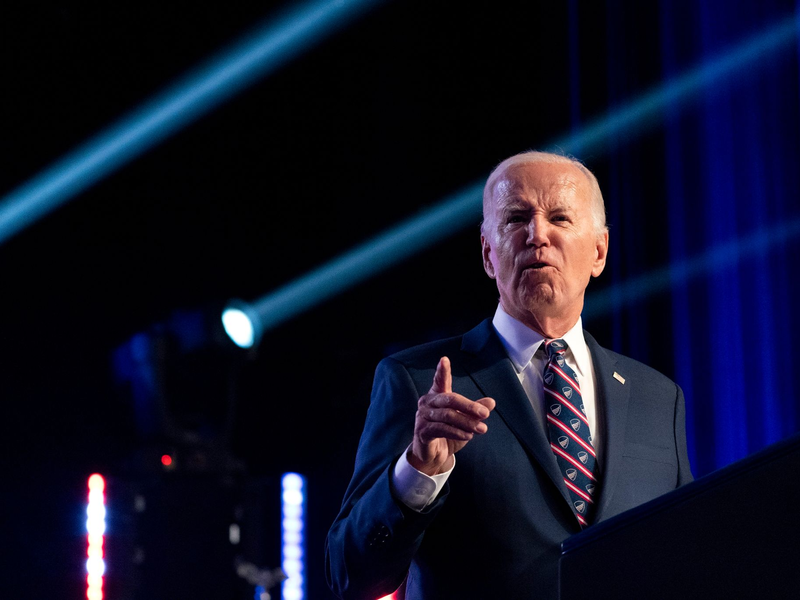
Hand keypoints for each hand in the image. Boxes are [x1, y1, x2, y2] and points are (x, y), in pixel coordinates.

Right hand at [409, 356, 495, 475]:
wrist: (433, 456)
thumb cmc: (448, 433)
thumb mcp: (465, 421)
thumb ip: (475, 411)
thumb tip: (491, 402)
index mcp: (437, 396)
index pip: (440, 381)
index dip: (442, 371)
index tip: (444, 359)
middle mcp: (427, 403)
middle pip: (449, 399)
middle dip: (469, 406)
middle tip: (485, 414)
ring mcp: (423, 417)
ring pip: (448, 416)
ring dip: (467, 423)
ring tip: (482, 429)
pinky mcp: (422, 431)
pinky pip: (441, 429)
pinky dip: (457, 432)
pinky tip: (468, 436)